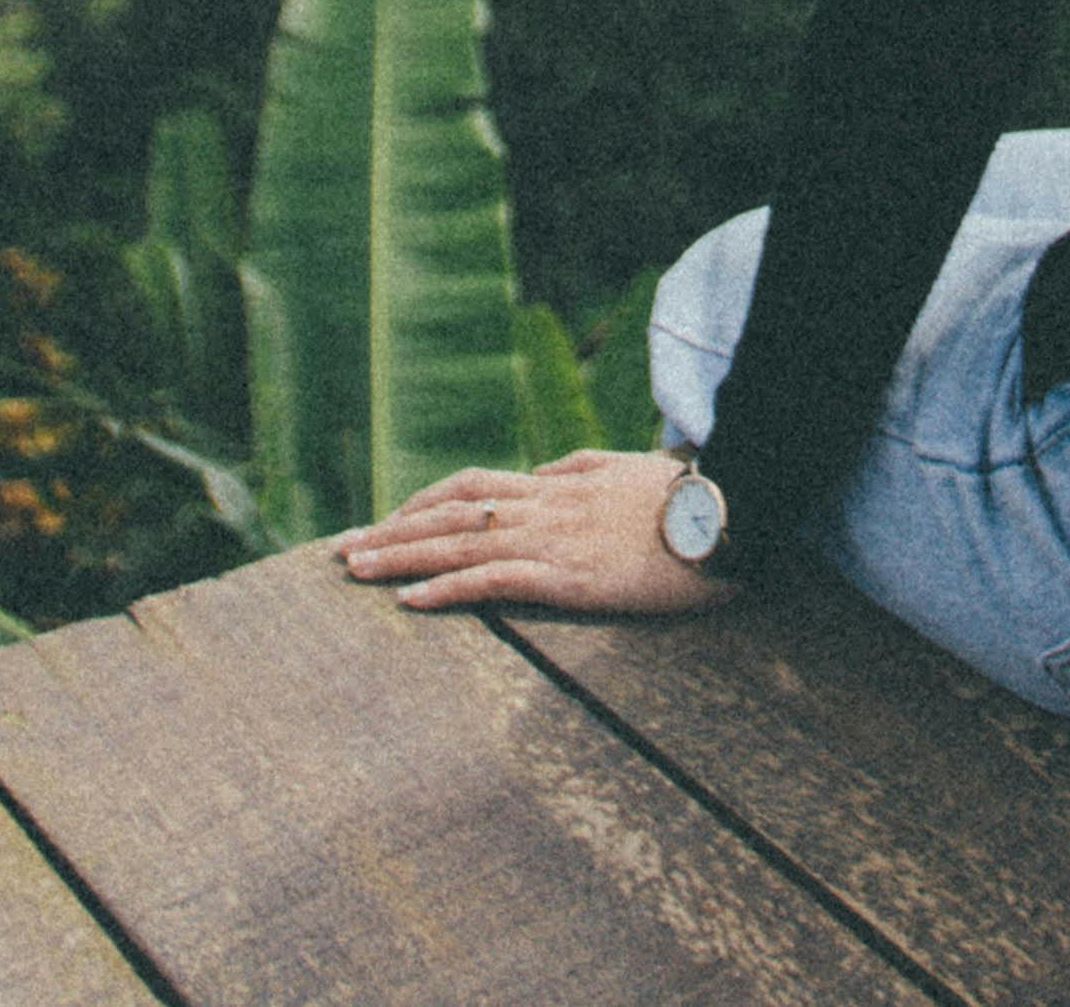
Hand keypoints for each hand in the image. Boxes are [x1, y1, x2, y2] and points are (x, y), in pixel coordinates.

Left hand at [338, 449, 730, 616]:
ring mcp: (552, 539)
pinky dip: (445, 589)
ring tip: (353, 569)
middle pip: (448, 513)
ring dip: (399, 556)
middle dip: (390, 530)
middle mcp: (543, 506)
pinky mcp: (567, 576)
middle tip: (340, 548)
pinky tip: (410, 600)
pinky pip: (492, 580)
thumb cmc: (687, 500)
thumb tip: (544, 472)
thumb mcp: (626, 471)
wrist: (729, 516)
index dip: (421, 501)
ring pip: (457, 543)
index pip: (471, 486)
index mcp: (556, 485)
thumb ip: (580, 469)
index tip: (385, 518)